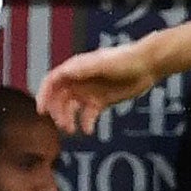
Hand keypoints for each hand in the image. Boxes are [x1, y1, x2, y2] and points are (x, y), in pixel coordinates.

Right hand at [36, 42, 157, 133]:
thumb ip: (85, 68)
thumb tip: (65, 72)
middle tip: (63, 125)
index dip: (44, 95)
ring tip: (72, 130)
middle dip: (57, 112)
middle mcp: (79, 80)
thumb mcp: (104, 64)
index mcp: (76, 68)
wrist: (148, 65)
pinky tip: (89, 130)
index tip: (42, 111)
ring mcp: (89, 91)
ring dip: (68, 119)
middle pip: (59, 98)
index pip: (52, 81)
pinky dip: (86, 123)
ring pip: (70, 108)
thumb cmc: (125, 60)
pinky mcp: (100, 101)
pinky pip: (87, 115)